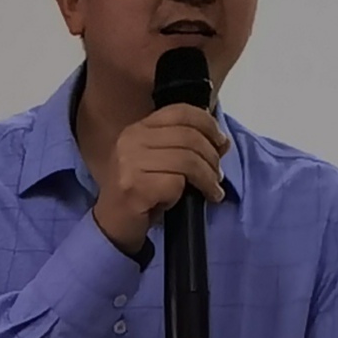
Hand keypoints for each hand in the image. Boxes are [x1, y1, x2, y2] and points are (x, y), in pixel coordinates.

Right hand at [91, 104, 229, 253]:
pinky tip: (199, 199)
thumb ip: (188, 146)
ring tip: (213, 189)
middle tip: (218, 174)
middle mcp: (130, 141)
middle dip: (212, 156)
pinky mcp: (134, 187)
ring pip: (187, 159)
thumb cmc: (142, 192)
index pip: (179, 112)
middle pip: (188, 136)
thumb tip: (224, 142)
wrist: (114, 226)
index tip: (221, 142)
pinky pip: (177, 182)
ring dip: (208, 177)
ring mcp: (129, 163)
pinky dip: (196, 191)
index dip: (207, 124)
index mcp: (138, 129)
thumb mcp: (164, 161)